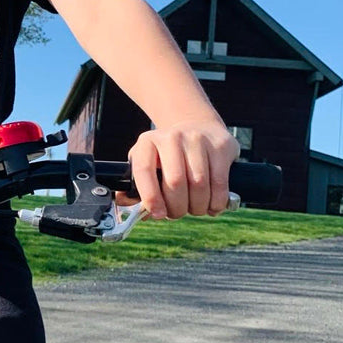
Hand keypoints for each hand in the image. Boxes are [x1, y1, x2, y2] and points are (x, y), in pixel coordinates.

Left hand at [124, 122, 239, 219]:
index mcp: (147, 142)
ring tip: (195, 209)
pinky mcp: (220, 145)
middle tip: (178, 213)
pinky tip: (212, 206)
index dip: (150, 197)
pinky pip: (219, 182)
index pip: (144, 170)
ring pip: (199, 185)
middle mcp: (171, 137)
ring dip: (197, 207)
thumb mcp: (148, 165)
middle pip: (175, 182)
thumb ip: (135, 188)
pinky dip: (216, 202)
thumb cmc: (168, 156)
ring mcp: (197, 138)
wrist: (198, 128)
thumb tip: (123, 202)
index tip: (158, 214)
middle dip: (177, 207)